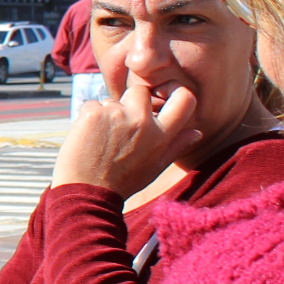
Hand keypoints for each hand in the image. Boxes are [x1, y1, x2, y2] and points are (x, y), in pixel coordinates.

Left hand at [53, 72, 202, 194]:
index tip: (162, 100)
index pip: (184, 100)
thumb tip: (197, 132)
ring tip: (102, 139)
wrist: (87, 192)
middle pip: (140, 91)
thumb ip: (176, 146)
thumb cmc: (123, 181)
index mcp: (161, 134)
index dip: (176, 94)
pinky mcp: (92, 114)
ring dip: (106, 113)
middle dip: (129, 102)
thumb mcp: (155, 166)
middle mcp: (142, 121)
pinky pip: (92, 105)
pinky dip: (88, 117)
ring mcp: (116, 115)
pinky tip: (88, 138)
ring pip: (111, 100)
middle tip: (120, 126)